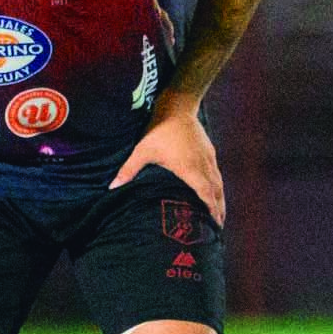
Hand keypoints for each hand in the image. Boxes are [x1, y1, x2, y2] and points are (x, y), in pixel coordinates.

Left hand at [112, 103, 225, 224]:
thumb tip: (112, 187)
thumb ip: (129, 170)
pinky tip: (215, 191)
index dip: (210, 209)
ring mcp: (208, 157)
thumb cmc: (158, 130)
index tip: (214, 223)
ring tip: (219, 214)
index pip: (205, 193)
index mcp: (189, 168)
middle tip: (218, 226)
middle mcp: (203, 164)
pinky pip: (217, 173)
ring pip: (219, 182)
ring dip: (220, 198)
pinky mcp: (209, 151)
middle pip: (216, 191)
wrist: (177, 107)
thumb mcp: (142, 151)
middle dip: (218, 209)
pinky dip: (218, 185)